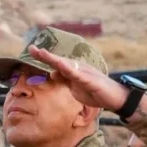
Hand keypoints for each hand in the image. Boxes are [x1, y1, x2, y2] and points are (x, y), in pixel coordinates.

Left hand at [27, 45, 146, 115]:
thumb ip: (65, 79)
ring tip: (42, 53)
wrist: (115, 98)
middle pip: (59, 60)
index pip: (56, 62)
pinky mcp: (91, 80)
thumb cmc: (96, 92)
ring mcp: (85, 73)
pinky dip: (69, 70)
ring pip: (67, 65)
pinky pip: (78, 75)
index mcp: (74, 70)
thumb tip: (52, 73)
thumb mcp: (75, 88)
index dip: (44, 57)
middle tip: (31, 48)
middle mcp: (79, 68)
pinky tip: (61, 66)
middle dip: (45, 55)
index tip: (31, 50)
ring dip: (54, 59)